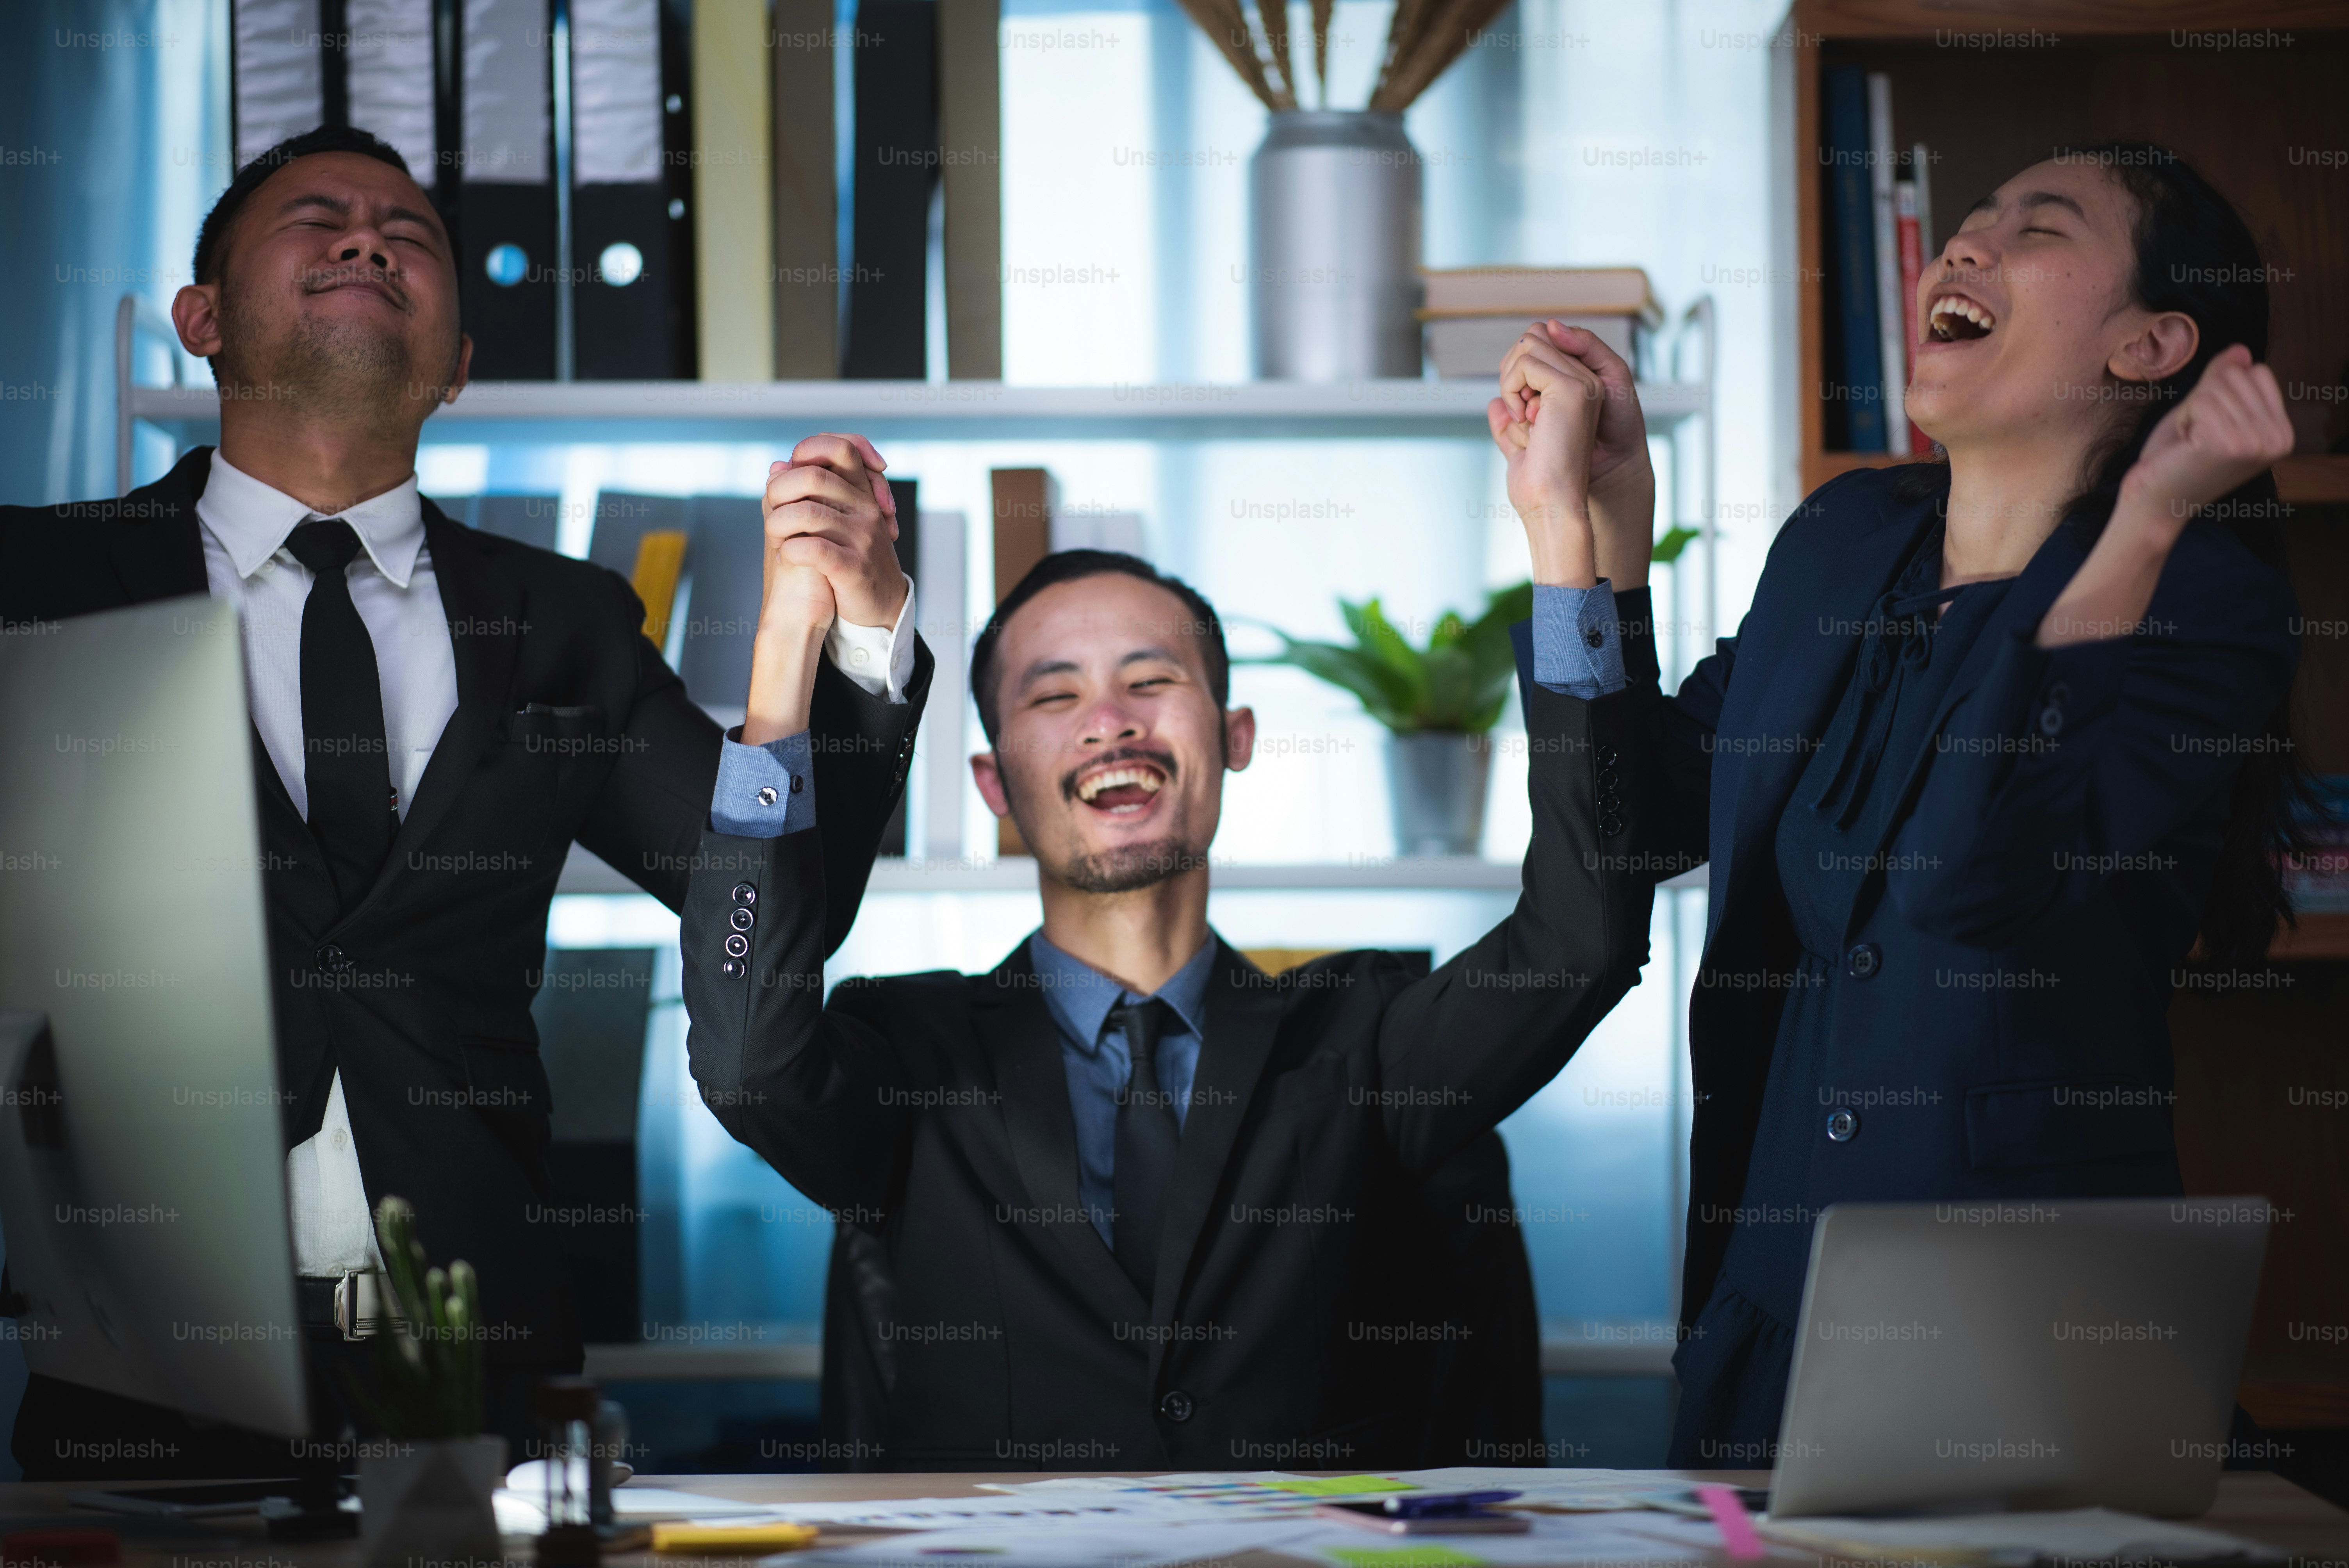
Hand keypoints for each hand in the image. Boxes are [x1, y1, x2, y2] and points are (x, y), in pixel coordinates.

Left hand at [759, 431, 906, 635]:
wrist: (880, 606)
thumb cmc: (851, 559)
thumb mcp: (836, 519)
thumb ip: (809, 492)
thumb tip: (777, 466)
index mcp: (861, 492)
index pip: (841, 446)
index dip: (809, 449)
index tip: (795, 470)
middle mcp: (865, 508)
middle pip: (813, 475)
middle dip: (779, 492)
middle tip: (774, 511)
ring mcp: (862, 537)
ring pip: (807, 512)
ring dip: (778, 525)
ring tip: (776, 539)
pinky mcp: (854, 568)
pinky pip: (814, 550)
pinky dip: (791, 551)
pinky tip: (788, 556)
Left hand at [1500, 322, 1656, 590]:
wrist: (1553, 506)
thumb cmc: (1538, 487)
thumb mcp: (1519, 448)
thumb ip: (1510, 425)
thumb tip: (1494, 404)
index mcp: (1575, 395)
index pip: (1538, 350)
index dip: (1515, 373)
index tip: (1517, 411)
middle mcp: (1585, 383)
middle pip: (1533, 337)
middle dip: (1511, 370)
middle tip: (1517, 410)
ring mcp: (1582, 382)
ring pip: (1529, 342)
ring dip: (1510, 379)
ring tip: (1523, 415)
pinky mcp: (1572, 386)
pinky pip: (1526, 359)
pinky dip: (1512, 386)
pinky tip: (1525, 416)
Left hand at [2116, 345, 2293, 536]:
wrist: (2153, 504)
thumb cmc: (2175, 459)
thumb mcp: (2205, 411)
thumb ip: (2224, 380)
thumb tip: (2241, 350)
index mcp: (2283, 433)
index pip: (2257, 372)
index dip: (2221, 391)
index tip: (2210, 427)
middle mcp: (2279, 439)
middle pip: (2237, 375)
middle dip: (2204, 400)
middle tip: (2196, 437)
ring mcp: (2258, 443)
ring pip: (2217, 386)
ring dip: (2192, 411)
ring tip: (2190, 443)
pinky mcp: (2230, 443)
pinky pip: (2201, 400)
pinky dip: (2184, 418)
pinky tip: (2184, 446)